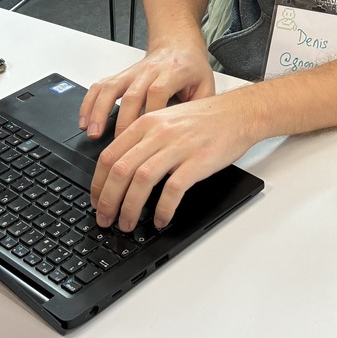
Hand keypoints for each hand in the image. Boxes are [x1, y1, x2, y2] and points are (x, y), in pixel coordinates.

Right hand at [80, 40, 215, 139]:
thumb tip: (192, 136)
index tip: (146, 135)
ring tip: (93, 133)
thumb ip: (200, 108)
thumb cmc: (192, 68)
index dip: (151, 113)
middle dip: (123, 121)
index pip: (158, 91)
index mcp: (174, 72)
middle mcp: (150, 71)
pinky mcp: (121, 75)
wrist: (179, 45)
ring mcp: (133, 72)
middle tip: (119, 146)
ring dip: (100, 111)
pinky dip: (89, 103)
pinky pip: (100, 86)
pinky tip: (84, 121)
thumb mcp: (206, 85)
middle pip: (133, 94)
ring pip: (111, 88)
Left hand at [90, 89, 255, 231]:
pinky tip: (160, 219)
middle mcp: (159, 133)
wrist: (239, 113)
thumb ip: (144, 140)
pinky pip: (173, 190)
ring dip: (129, 209)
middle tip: (105, 220)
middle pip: (120, 171)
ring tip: (128, 225)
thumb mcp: (168, 120)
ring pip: (141, 181)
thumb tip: (121, 171)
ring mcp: (178, 146)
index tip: (96, 202)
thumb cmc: (206, 119)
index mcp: (147, 123)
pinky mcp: (198, 161)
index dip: (98, 185)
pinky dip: (162, 209)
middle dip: (108, 201)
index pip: (109, 156)